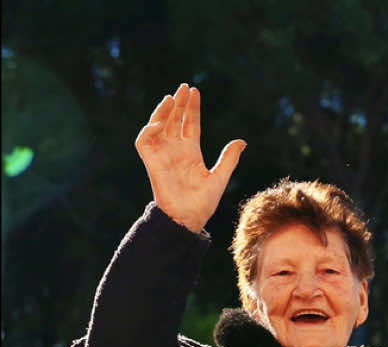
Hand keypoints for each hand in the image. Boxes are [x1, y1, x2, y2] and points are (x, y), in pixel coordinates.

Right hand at [134, 83, 246, 232]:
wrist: (188, 218)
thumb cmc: (203, 203)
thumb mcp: (220, 177)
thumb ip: (229, 159)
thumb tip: (242, 141)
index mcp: (191, 152)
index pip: (190, 124)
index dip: (192, 108)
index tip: (194, 91)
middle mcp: (176, 150)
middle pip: (175, 120)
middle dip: (178, 103)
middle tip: (184, 88)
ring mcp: (163, 155)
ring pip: (160, 125)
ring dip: (164, 111)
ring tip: (172, 98)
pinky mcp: (151, 162)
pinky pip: (145, 141)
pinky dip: (150, 129)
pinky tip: (160, 121)